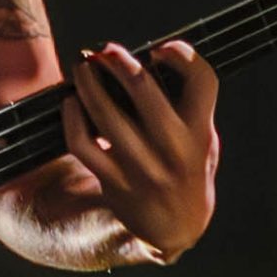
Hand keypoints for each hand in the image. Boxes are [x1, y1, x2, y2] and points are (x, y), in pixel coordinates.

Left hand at [62, 39, 218, 262]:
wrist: (177, 227)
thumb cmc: (189, 169)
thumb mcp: (205, 140)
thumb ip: (189, 106)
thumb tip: (147, 60)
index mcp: (200, 133)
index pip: (201, 79)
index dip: (181, 54)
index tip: (161, 49)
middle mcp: (173, 149)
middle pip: (143, 88)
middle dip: (119, 61)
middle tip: (105, 50)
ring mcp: (141, 167)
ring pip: (105, 113)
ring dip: (88, 83)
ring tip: (83, 67)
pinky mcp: (114, 181)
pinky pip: (82, 144)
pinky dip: (72, 118)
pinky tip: (72, 102)